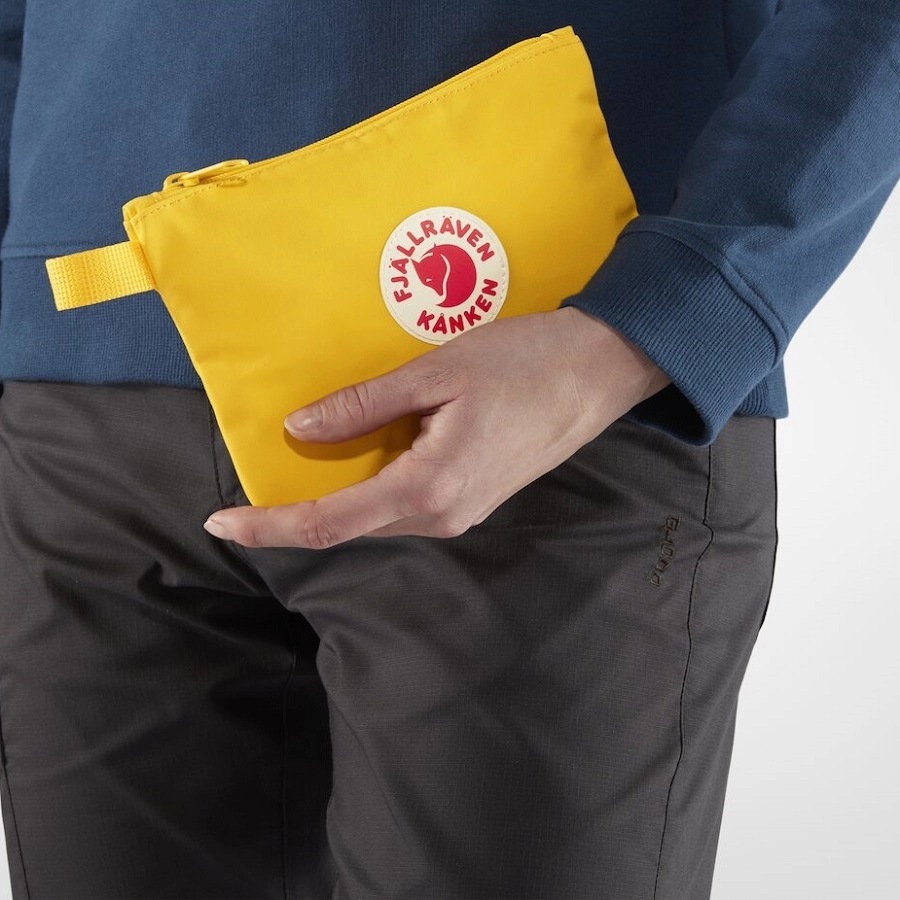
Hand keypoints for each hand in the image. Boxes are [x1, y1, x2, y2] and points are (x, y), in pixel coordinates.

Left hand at [203, 307, 669, 547]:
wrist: (599, 372)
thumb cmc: (523, 364)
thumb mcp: (434, 374)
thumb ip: (363, 407)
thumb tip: (300, 431)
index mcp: (427, 489)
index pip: (329, 523)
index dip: (269, 527)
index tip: (219, 523)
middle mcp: (441, 517)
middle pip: (350, 524)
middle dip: (297, 507)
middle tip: (257, 472)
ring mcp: (461, 514)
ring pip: (378, 514)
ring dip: (337, 492)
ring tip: (307, 453)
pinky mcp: (473, 500)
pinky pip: (405, 502)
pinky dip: (371, 482)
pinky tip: (362, 449)